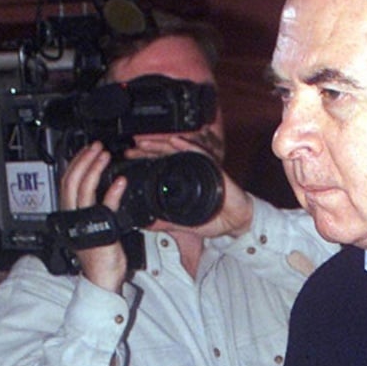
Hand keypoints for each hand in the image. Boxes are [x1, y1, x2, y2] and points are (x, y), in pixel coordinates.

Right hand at [59, 142, 128, 291]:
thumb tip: (100, 188)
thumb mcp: (94, 225)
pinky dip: (112, 192)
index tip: (87, 151)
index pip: (67, 182)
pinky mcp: (100, 230)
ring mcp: (84, 222)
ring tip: (105, 156)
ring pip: (83, 189)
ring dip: (94, 169)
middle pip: (71, 181)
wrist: (101, 277)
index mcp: (70, 214)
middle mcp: (73, 216)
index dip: (76, 163)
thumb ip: (93, 208)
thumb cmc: (99, 254)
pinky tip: (120, 181)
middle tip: (96, 147)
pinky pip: (104, 207)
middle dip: (83, 160)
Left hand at [128, 133, 253, 239]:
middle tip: (131, 149)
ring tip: (145, 142)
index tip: (129, 159)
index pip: (160, 166)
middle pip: (166, 156)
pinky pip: (199, 154)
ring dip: (161, 145)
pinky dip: (187, 147)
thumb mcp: (183, 223)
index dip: (145, 161)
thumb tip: (146, 224)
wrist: (237, 222)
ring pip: (178, 151)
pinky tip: (175, 142)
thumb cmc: (216, 219)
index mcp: (182, 181)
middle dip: (148, 150)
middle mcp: (190, 172)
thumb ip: (165, 222)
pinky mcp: (213, 169)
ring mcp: (202, 168)